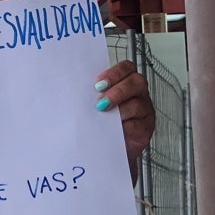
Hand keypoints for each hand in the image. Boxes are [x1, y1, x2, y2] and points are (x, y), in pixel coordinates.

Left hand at [95, 60, 155, 180]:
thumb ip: (89, 95)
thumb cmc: (99, 122)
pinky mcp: (145, 129)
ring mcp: (144, 111)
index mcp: (125, 82)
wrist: (107, 147)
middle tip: (100, 102)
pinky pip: (139, 124)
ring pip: (139, 104)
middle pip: (137, 82)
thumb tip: (69, 91)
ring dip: (120, 109)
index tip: (98, 84)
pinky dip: (125, 126)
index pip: (127, 68)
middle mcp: (137, 94)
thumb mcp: (93, 105)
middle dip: (118, 90)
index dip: (114, 73)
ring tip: (103, 115)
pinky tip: (113, 129)